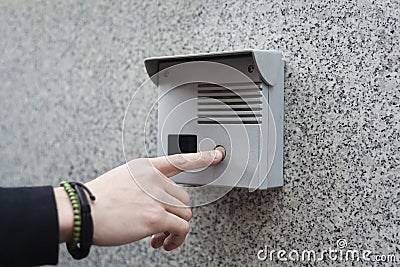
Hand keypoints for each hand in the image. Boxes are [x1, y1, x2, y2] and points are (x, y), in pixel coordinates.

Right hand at [55, 149, 224, 250]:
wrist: (80, 212)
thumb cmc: (96, 199)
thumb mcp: (122, 179)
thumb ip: (144, 184)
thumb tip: (157, 201)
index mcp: (146, 167)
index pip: (179, 159)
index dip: (201, 156)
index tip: (216, 154)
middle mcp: (154, 179)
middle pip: (183, 197)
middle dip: (175, 214)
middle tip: (161, 226)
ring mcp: (156, 196)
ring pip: (185, 213)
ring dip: (175, 228)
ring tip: (161, 237)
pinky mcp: (155, 216)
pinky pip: (181, 228)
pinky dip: (176, 239)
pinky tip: (164, 243)